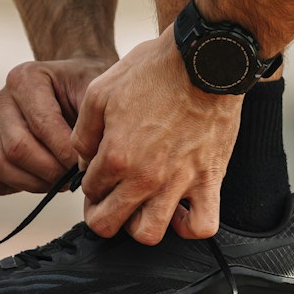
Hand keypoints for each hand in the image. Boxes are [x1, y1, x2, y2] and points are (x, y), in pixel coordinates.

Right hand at [0, 55, 110, 194]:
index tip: (88, 164)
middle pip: (16, 149)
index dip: (66, 152)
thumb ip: (91, 121)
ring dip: (33, 182)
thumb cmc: (86, 88)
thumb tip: (84, 163)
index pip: (41, 126)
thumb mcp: (96, 92)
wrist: (76, 83)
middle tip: (75, 177)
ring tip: (60, 180)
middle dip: (50, 171)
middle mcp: (2, 100)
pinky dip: (5, 186)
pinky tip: (36, 182)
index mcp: (25, 79)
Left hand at [71, 29, 242, 244]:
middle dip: (102, 215)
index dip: (90, 181)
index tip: (98, 170)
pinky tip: (182, 211)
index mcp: (116, 155)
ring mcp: (179, 181)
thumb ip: (83, 131)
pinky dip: (190, 227)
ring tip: (142, 206)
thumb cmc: (155, 70)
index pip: (90, 190)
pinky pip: (203, 225)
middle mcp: (146, 176)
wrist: (204, 60)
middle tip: (109, 199)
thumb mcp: (100, 91)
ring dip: (140, 224)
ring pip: (150, 234)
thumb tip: (84, 158)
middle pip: (109, 224)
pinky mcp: (210, 179)